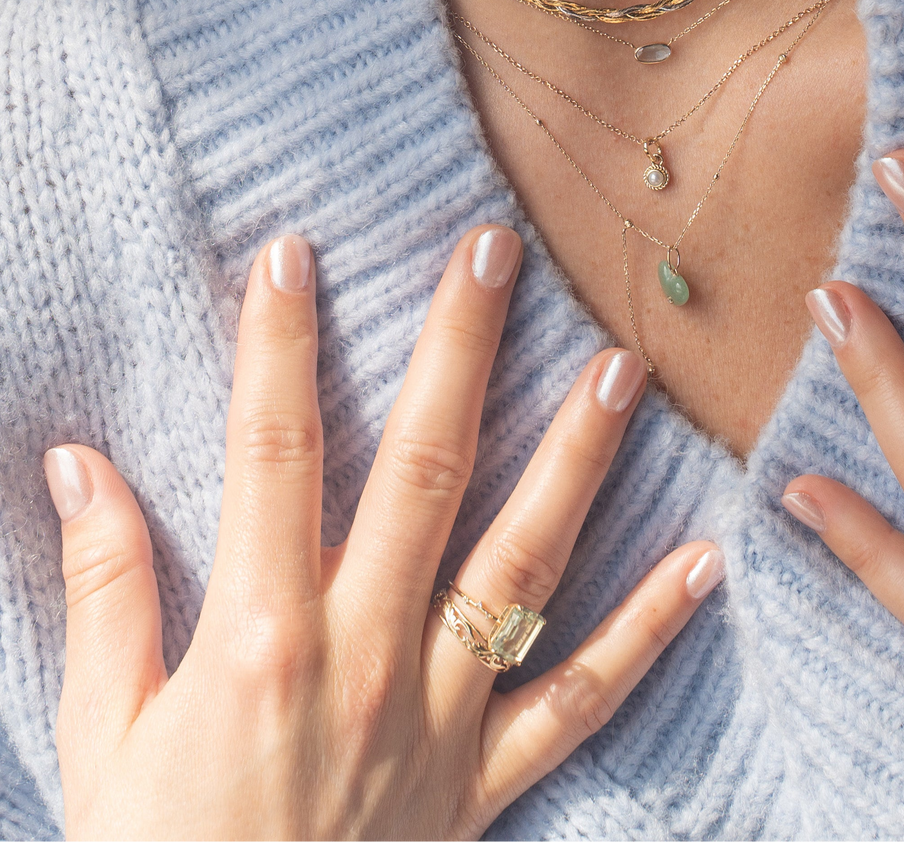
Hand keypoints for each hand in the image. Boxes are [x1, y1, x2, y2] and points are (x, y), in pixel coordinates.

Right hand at [44, 226, 721, 840]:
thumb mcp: (102, 734)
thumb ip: (102, 589)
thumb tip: (79, 462)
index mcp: (259, 634)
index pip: (273, 451)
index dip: (278, 346)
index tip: (294, 255)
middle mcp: (365, 652)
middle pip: (423, 468)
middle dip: (459, 349)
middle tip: (496, 250)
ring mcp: (441, 711)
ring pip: (523, 558)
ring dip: (575, 457)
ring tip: (620, 369)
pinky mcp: (489, 774)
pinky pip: (584, 694)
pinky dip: (649, 627)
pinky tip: (705, 558)